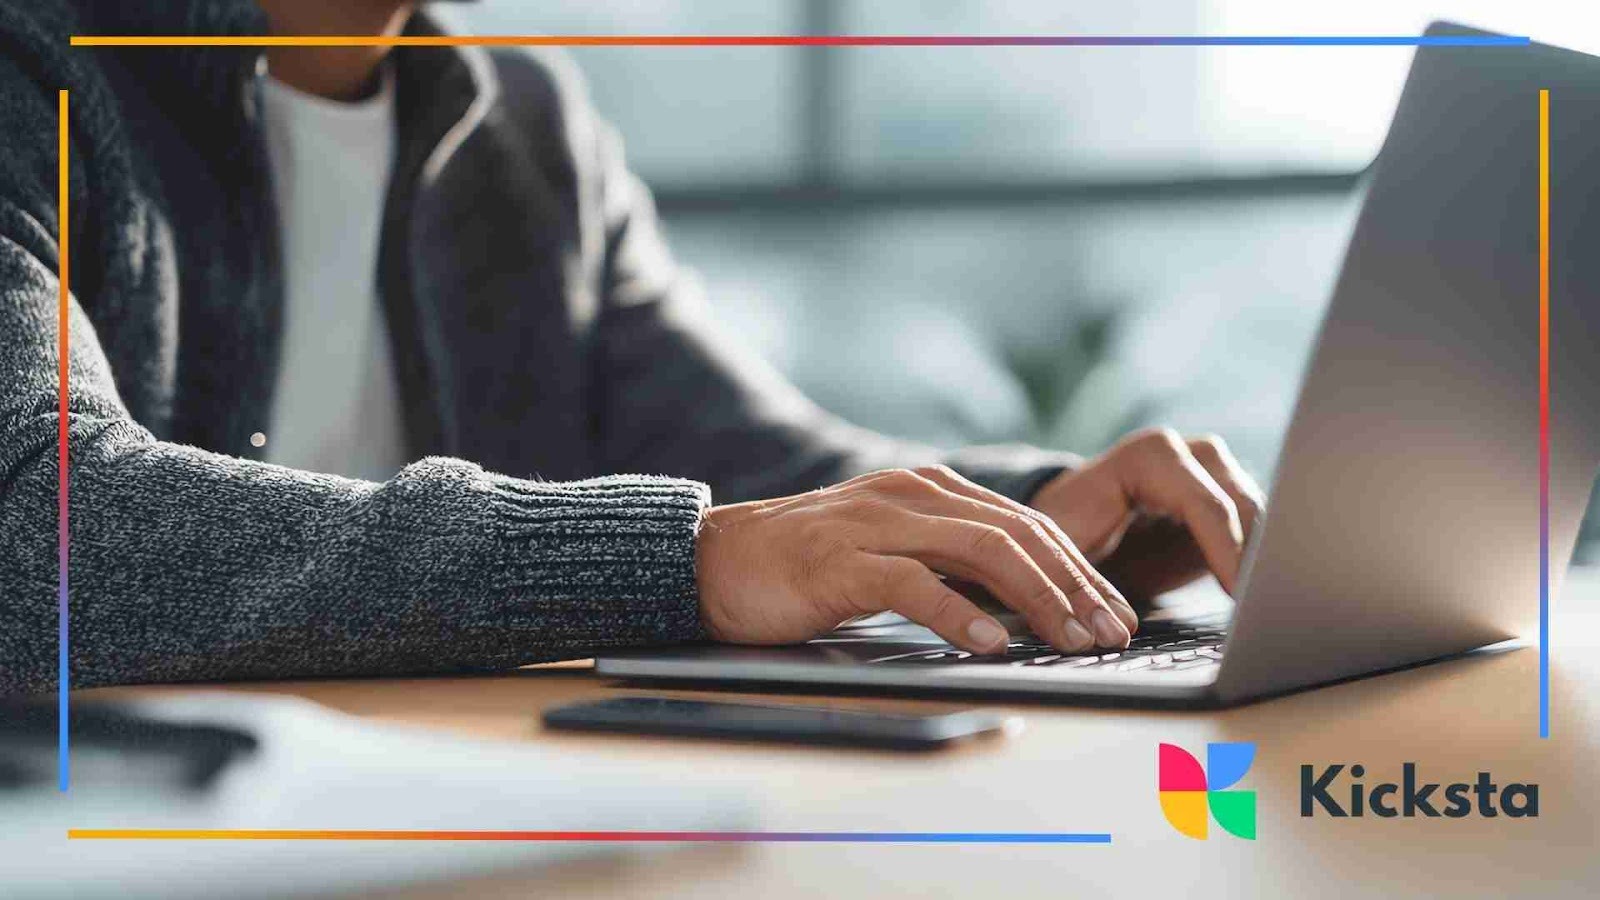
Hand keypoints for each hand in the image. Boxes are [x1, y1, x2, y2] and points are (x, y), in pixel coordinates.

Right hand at [696, 467, 1139, 654]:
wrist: (714, 561)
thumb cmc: (803, 568)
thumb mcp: (889, 554)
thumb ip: (946, 565)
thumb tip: (1018, 608)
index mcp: (929, 490)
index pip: (1024, 524)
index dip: (1078, 568)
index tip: (1114, 612)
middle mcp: (910, 495)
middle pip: (1017, 534)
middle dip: (1074, 585)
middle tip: (1111, 632)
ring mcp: (876, 523)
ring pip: (981, 551)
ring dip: (1037, 598)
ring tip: (1072, 638)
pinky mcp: (841, 560)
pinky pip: (913, 582)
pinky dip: (959, 613)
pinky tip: (991, 641)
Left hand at [1030, 428, 1264, 601]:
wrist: (1078, 523)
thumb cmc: (1068, 533)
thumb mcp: (1067, 549)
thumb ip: (1093, 572)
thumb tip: (1108, 619)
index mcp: (1148, 457)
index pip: (1203, 503)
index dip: (1225, 550)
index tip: (1237, 594)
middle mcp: (1189, 455)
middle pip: (1242, 506)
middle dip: (1254, 557)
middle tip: (1261, 607)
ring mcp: (1216, 474)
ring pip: (1259, 517)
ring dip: (1263, 561)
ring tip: (1264, 608)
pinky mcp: (1230, 501)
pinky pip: (1258, 531)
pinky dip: (1259, 563)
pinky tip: (1256, 597)